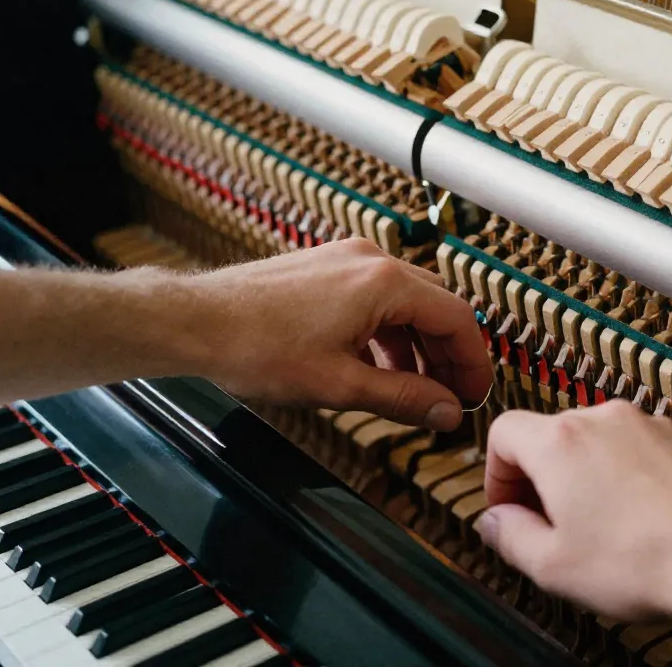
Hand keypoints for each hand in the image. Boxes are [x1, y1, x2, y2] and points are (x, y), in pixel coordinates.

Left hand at [186, 239, 490, 431]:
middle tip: (450, 396)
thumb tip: (446, 411)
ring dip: (418, 344)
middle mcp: (371, 260)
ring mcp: (347, 259)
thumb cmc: (255, 346)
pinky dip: (388, 331)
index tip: (475, 395)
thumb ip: (403, 398)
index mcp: (384, 282)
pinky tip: (377, 365)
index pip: (456, 318)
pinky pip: (377, 296)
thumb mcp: (340, 384)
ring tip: (414, 389)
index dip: (473, 362)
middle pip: (436, 305)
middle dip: (448, 354)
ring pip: (406, 301)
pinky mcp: (326, 267)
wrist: (196, 322)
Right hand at [478, 402, 671, 666]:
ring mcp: (648, 424)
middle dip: (546, 478)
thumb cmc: (647, 560)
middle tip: (555, 524)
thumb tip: (496, 524)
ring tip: (609, 527)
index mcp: (560, 443)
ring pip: (600, 441)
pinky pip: (644, 448)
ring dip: (593, 475)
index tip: (510, 506)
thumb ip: (510, 538)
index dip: (498, 473)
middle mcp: (603, 420)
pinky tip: (648, 518)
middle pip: (553, 435)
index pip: (504, 431)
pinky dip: (636, 474)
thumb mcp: (554, 567)